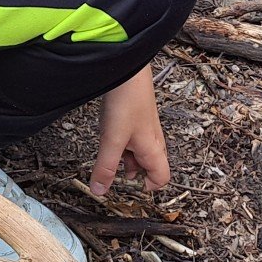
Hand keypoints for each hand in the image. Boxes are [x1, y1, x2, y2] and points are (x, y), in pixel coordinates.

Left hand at [89, 67, 168, 199]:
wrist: (128, 70)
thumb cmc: (126, 102)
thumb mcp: (112, 141)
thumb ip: (106, 167)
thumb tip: (100, 192)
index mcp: (153, 150)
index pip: (161, 178)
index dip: (148, 187)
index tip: (130, 188)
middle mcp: (153, 140)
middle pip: (150, 166)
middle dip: (134, 173)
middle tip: (116, 175)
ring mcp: (146, 127)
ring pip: (140, 151)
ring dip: (126, 158)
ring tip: (109, 156)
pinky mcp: (137, 116)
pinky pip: (133, 137)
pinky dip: (123, 143)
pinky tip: (109, 135)